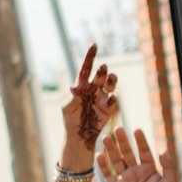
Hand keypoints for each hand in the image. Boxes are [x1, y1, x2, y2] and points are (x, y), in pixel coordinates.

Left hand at [58, 45, 119, 163]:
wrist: (79, 135)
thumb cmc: (70, 120)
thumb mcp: (66, 109)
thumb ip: (70, 99)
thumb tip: (73, 88)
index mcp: (81, 86)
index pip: (86, 68)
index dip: (90, 57)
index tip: (94, 45)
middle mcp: (93, 89)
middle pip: (101, 75)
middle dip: (103, 71)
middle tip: (103, 69)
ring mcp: (102, 98)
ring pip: (111, 84)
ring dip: (112, 80)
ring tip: (110, 81)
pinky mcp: (109, 108)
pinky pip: (114, 100)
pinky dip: (113, 99)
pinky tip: (109, 100)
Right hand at [99, 125, 178, 181]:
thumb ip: (169, 167)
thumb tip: (163, 150)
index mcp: (150, 169)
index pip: (144, 151)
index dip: (141, 141)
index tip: (136, 130)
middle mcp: (136, 172)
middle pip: (128, 153)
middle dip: (123, 141)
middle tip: (118, 129)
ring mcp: (125, 179)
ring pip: (116, 161)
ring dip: (111, 150)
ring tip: (105, 138)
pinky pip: (108, 175)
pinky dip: (103, 166)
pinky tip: (99, 156)